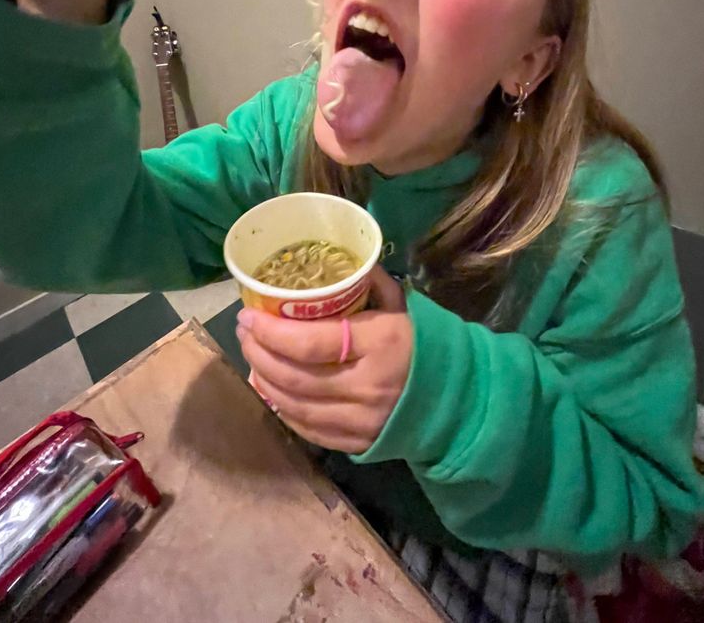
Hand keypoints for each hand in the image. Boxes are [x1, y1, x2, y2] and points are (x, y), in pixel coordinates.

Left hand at [237, 264, 412, 452]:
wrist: (459, 399)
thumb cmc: (425, 344)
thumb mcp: (403, 307)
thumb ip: (370, 283)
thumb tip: (336, 258)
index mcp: (381, 344)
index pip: (311, 342)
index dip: (272, 331)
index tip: (249, 315)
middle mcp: (367, 386)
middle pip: (295, 375)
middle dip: (259, 352)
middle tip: (244, 332)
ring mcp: (360, 421)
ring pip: (294, 405)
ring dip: (264, 379)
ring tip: (251, 356)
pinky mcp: (356, 444)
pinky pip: (306, 429)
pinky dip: (281, 407)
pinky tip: (270, 387)